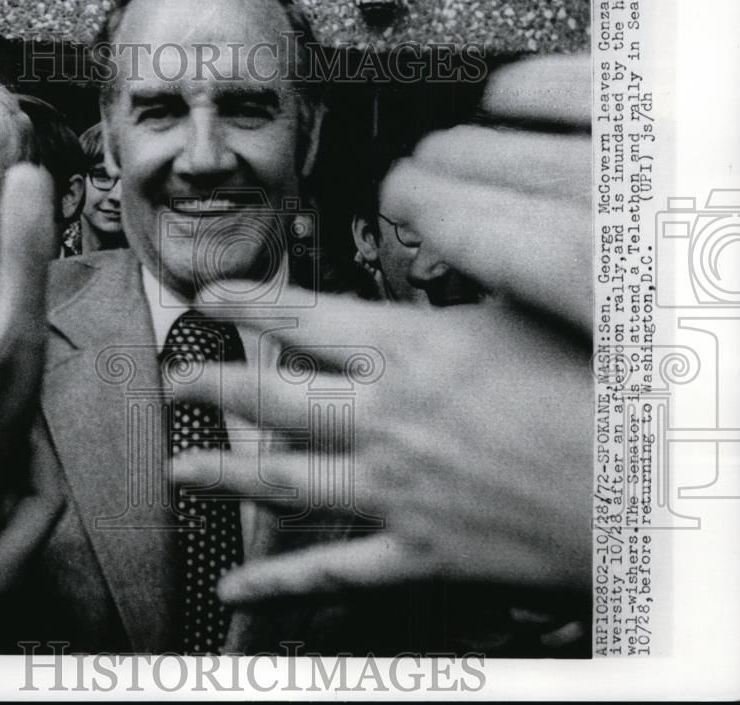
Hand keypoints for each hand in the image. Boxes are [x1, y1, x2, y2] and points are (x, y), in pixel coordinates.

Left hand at [175, 53, 592, 603]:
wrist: (642, 485)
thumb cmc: (593, 387)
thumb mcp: (525, 309)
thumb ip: (468, 275)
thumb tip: (441, 234)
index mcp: (411, 350)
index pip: (304, 317)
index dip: (249, 303)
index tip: (210, 297)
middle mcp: (386, 418)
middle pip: (273, 396)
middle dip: (215, 384)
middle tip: (178, 379)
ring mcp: (394, 489)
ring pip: (284, 478)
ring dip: (224, 470)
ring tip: (182, 463)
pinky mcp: (417, 552)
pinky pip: (332, 570)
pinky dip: (277, 580)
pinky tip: (232, 586)